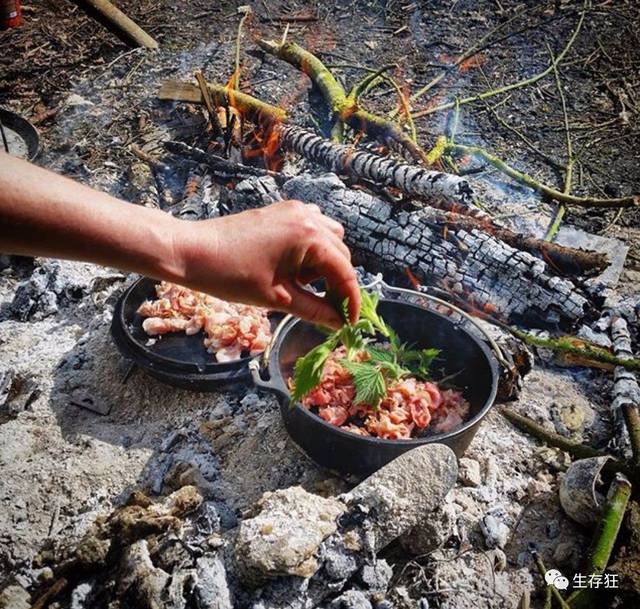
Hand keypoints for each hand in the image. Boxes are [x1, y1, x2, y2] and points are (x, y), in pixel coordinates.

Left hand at [171, 200, 360, 326]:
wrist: (192, 251)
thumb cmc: (231, 276)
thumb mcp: (277, 298)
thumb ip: (314, 310)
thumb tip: (339, 323)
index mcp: (310, 237)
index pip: (345, 272)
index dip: (350, 300)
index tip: (349, 322)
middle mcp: (308, 218)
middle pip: (340, 254)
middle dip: (338, 283)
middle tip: (328, 310)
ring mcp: (295, 210)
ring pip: (329, 239)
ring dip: (326, 264)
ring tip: (303, 284)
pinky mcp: (282, 211)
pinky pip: (312, 227)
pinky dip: (312, 248)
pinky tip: (294, 265)